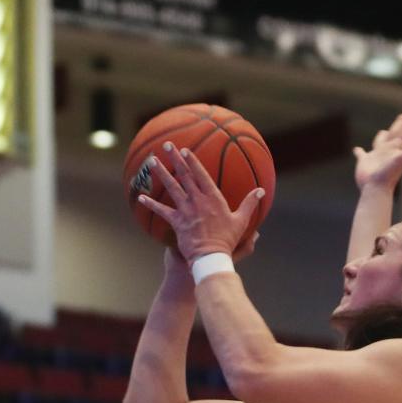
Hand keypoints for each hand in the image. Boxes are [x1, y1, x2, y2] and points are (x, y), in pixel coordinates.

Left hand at [139, 144, 265, 262]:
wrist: (211, 257)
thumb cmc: (227, 240)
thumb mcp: (241, 221)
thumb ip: (250, 203)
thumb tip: (261, 190)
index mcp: (213, 198)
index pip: (200, 175)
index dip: (192, 161)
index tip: (184, 150)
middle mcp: (197, 200)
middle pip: (184, 175)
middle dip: (175, 159)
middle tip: (167, 145)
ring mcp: (185, 210)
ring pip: (171, 188)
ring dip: (161, 173)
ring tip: (152, 161)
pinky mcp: (177, 222)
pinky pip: (162, 211)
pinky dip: (151, 204)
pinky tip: (140, 197)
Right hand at [354, 111, 401, 192]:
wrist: (375, 189)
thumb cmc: (388, 175)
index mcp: (396, 148)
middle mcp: (387, 151)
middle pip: (394, 134)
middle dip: (399, 125)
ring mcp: (376, 157)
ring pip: (379, 142)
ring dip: (381, 137)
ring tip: (383, 132)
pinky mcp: (364, 162)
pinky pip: (361, 154)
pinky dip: (359, 152)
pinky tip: (356, 150)